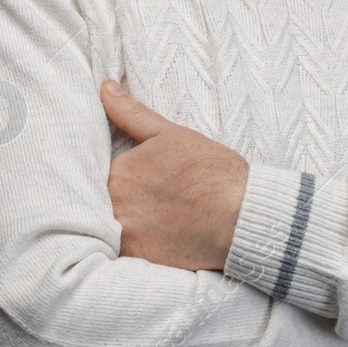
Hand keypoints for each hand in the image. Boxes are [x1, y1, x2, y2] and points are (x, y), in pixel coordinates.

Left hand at [100, 81, 248, 270]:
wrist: (243, 215)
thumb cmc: (214, 172)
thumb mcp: (173, 134)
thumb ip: (132, 113)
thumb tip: (104, 87)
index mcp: (120, 170)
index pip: (107, 175)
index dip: (126, 179)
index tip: (147, 183)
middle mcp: (115, 202)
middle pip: (106, 202)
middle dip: (124, 202)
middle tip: (156, 203)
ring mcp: (126, 233)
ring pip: (113, 228)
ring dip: (129, 224)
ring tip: (160, 222)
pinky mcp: (138, 258)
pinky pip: (125, 253)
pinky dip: (138, 246)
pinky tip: (161, 240)